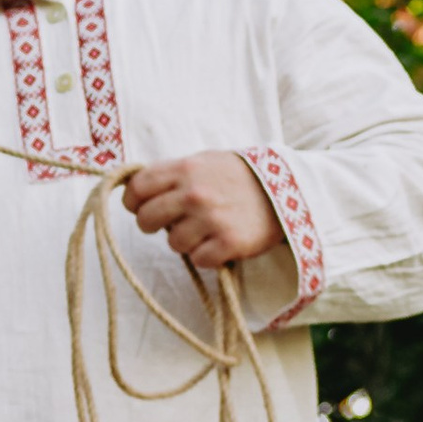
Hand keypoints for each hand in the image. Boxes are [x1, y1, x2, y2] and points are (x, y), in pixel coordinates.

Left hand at [122, 151, 282, 272]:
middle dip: (153, 225)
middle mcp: (194, 193)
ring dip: (185, 241)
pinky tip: (219, 242)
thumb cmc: (239, 176)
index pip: (137, 188)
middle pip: (146, 219)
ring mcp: (211, 219)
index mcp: (184, 168)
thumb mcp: (204, 161)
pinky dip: (207, 255)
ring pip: (173, 243)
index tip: (140, 207)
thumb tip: (134, 189)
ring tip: (205, 230)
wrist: (289, 189)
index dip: (133, 201)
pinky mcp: (228, 243)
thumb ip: (171, 173)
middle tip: (172, 223)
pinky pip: (198, 260)